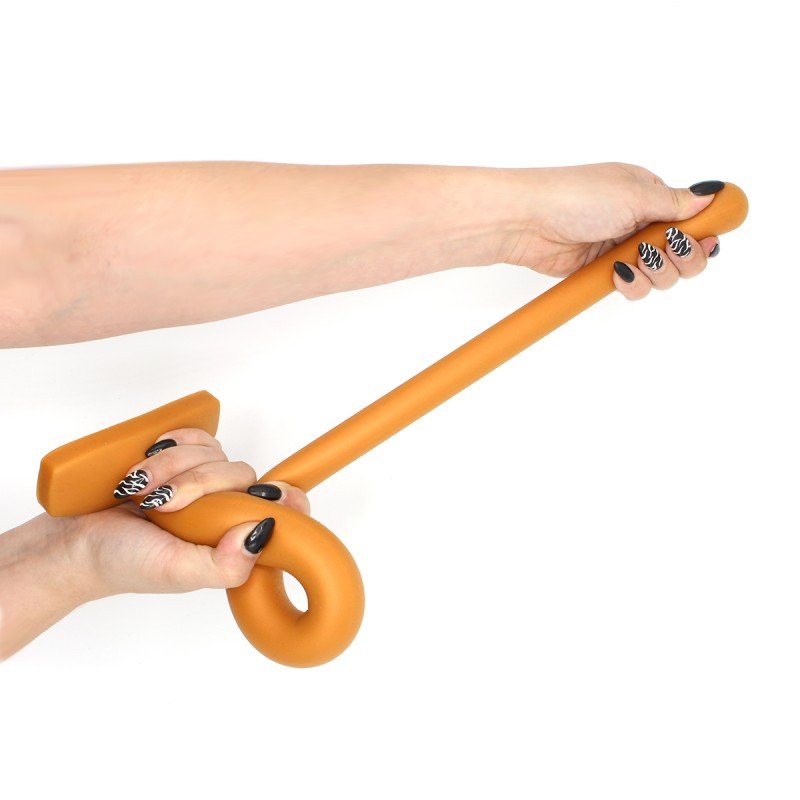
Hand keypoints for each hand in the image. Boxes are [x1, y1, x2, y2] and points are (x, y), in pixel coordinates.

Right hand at [71, 428, 308, 597]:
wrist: (75, 541)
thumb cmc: (126, 563)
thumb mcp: (179, 573)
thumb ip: (225, 565)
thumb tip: (263, 533)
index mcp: (234, 539)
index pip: (283, 512)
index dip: (284, 499)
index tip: (263, 496)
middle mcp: (224, 510)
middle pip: (241, 475)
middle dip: (196, 484)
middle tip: (160, 505)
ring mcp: (203, 484)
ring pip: (214, 453)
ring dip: (172, 467)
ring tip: (140, 492)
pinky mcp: (180, 461)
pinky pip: (194, 437)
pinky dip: (170, 445)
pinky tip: (145, 468)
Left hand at [498, 163, 721, 299]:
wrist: (527, 222)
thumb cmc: (575, 196)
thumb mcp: (634, 194)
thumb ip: (675, 203)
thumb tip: (711, 195)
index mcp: (651, 195)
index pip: (694, 220)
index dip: (702, 235)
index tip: (700, 241)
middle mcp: (640, 222)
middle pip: (684, 254)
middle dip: (680, 259)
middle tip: (659, 251)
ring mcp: (622, 248)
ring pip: (662, 276)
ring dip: (654, 273)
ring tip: (633, 260)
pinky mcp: (605, 271)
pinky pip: (634, 288)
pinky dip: (632, 285)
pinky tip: (618, 273)